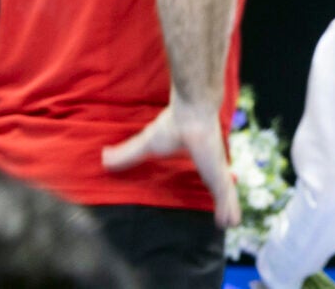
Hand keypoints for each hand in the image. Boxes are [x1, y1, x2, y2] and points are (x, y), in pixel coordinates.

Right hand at [102, 92, 237, 226]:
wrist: (193, 111)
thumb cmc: (173, 124)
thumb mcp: (147, 145)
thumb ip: (127, 155)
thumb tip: (103, 159)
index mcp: (197, 156)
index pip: (204, 173)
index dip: (208, 181)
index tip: (212, 194)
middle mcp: (211, 163)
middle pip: (218, 186)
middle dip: (224, 200)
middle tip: (226, 218)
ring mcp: (217, 170)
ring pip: (224, 194)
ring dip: (227, 208)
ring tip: (231, 224)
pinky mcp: (219, 174)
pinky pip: (224, 196)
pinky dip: (227, 209)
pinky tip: (231, 223)